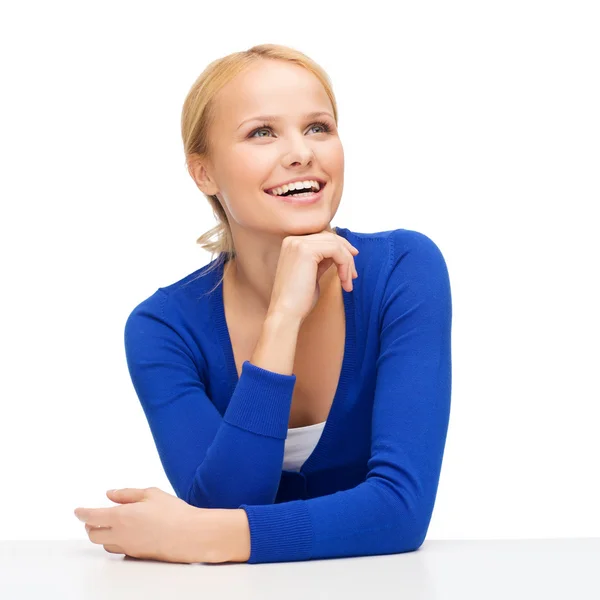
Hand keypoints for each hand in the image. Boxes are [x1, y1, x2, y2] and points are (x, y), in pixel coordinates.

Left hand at [74, 487, 207, 563]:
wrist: (189, 535)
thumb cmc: (173, 512)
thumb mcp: (150, 493)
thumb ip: (127, 494)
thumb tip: (111, 494)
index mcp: (120, 517)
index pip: (92, 517)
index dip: (82, 513)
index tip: (78, 511)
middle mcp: (120, 535)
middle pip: (93, 534)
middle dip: (90, 525)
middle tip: (91, 518)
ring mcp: (128, 547)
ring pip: (104, 544)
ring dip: (102, 535)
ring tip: (108, 526)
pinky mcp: (137, 555)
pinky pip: (118, 549)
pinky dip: (115, 541)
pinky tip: (125, 533)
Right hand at [268, 229, 358, 323]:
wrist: (286, 313)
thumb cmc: (298, 300)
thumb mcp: (312, 274)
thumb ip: (322, 261)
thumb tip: (338, 253)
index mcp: (292, 244)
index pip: (323, 238)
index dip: (341, 249)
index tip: (351, 264)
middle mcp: (293, 240)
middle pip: (331, 238)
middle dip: (347, 255)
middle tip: (354, 275)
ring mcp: (298, 243)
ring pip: (336, 244)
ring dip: (347, 263)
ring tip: (348, 281)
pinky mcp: (306, 250)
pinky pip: (336, 250)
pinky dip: (345, 265)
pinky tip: (344, 281)